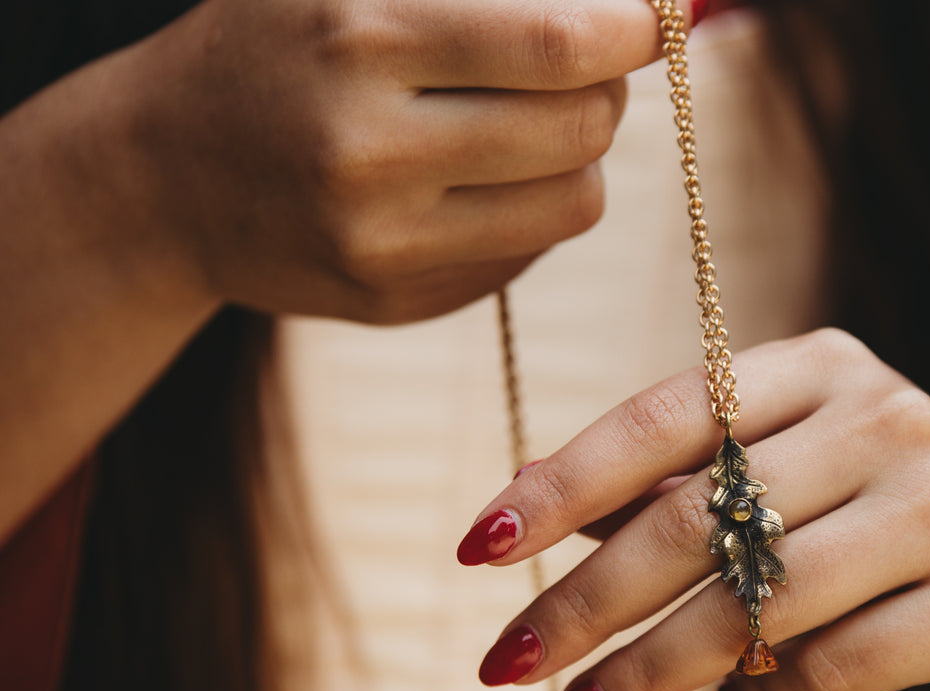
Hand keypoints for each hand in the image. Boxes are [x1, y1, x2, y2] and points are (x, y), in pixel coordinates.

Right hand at [120, 0, 670, 322]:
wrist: (162, 174)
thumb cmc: (272, 47)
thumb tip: (624, 7)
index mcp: (358, 37)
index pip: (557, 42)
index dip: (631, 29)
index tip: (646, 20)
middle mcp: (371, 149)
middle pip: (581, 127)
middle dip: (608, 91)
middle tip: (585, 70)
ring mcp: (382, 241)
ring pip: (574, 203)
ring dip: (580, 157)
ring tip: (535, 124)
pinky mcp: (393, 302)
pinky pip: (527, 254)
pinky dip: (530, 210)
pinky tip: (478, 181)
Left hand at [460, 328, 929, 690]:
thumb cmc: (886, 522)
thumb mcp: (796, 474)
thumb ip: (686, 486)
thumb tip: (524, 511)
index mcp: (823, 365)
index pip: (666, 415)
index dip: (562, 482)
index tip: (478, 548)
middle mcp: (887, 414)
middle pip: (697, 517)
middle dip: (583, 601)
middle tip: (508, 662)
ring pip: (758, 602)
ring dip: (650, 670)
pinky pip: (837, 665)